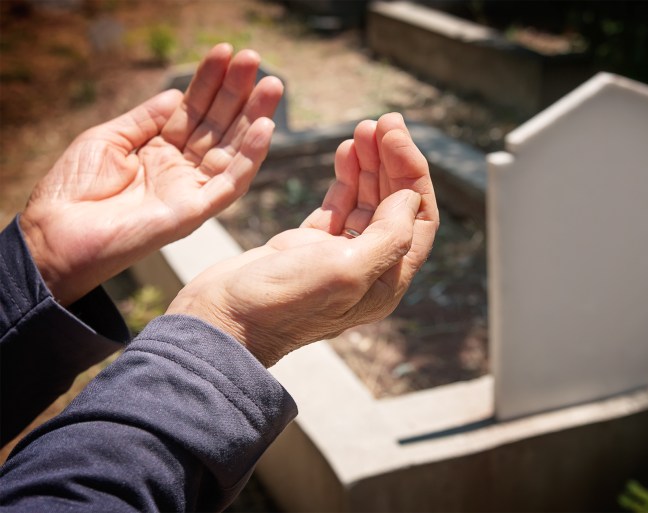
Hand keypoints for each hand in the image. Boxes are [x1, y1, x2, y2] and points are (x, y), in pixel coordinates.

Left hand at [19, 44, 281, 305]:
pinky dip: (250, 158)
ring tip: (272, 85)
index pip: (192, 110)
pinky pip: (230, 183)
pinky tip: (264, 129)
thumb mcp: (108, 138)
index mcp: (158, 150)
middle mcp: (180, 168)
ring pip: (232, 149)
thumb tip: (176, 93)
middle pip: (217, 124)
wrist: (57, 234)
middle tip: (254, 58)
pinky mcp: (195, 211)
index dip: (209, 81)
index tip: (224, 52)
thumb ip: (145, 118)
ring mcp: (190, 189)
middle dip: (237, 91)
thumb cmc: (74, 189)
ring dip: (254, 117)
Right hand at [167, 114, 438, 366]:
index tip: (396, 135)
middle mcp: (368, 269)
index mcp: (386, 280)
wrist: (221, 319)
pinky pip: (338, 205)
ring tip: (364, 128)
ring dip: (370, 163)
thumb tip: (412, 197)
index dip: (412, 173)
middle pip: (394, 205)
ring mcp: (337, 256)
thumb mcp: (345, 271)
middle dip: (392, 160)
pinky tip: (345, 151)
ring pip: (367, 201)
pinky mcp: (308, 246)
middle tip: (384, 121)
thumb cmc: (281, 303)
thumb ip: (388, 236)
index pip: (418, 218)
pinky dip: (345, 177)